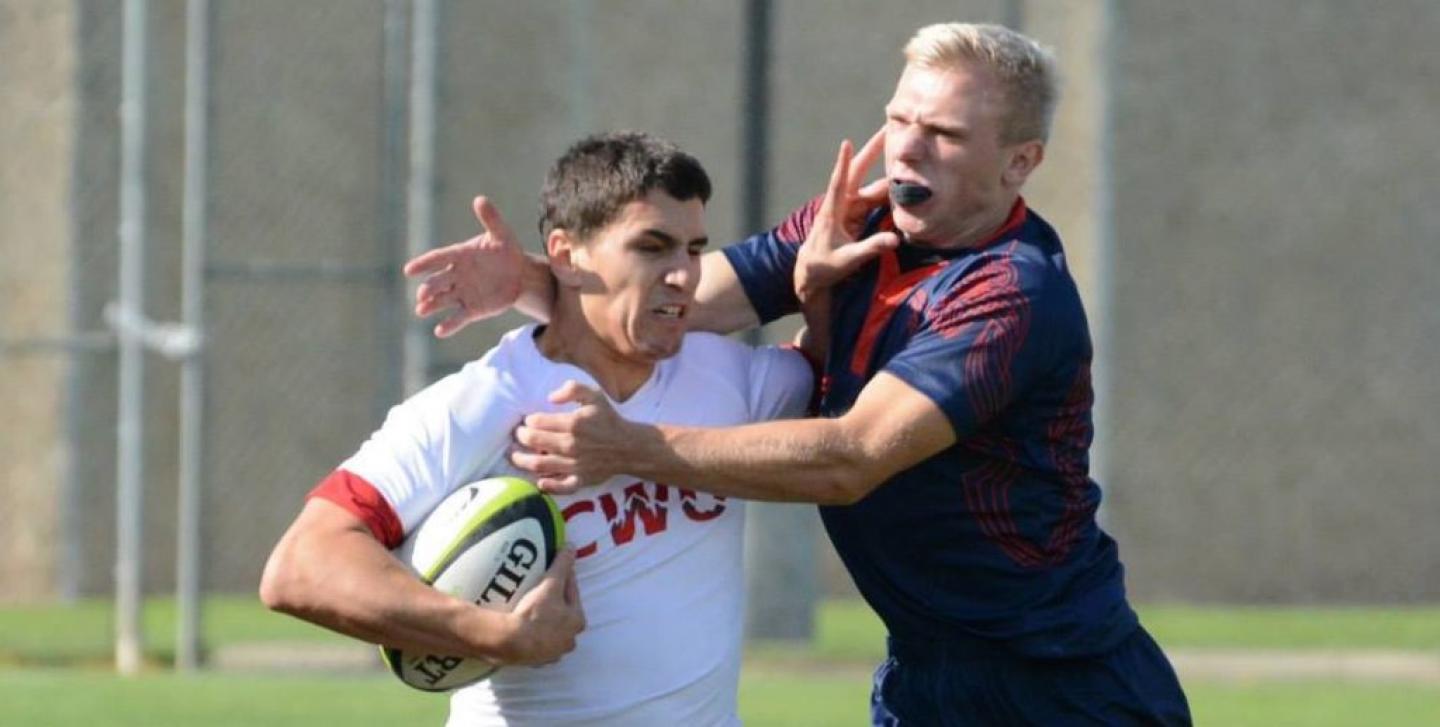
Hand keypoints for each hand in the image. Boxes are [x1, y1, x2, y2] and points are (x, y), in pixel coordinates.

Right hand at [404, 196, 523, 337]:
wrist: (521, 275)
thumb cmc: (507, 251)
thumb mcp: (502, 234)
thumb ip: (491, 219)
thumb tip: (480, 199)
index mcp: (459, 256)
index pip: (437, 258)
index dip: (424, 264)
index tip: (409, 270)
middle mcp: (456, 275)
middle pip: (437, 282)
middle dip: (428, 288)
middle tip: (422, 295)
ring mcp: (462, 293)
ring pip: (442, 300)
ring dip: (431, 306)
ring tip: (421, 311)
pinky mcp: (472, 309)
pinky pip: (458, 318)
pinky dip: (449, 325)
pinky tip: (440, 331)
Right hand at [495, 549, 584, 665]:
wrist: (512, 642)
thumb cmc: (536, 612)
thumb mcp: (551, 584)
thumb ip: (562, 565)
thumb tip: (571, 546)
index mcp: (577, 621)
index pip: (572, 592)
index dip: (563, 578)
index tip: (554, 570)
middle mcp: (569, 640)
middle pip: (563, 614)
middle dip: (556, 602)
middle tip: (541, 590)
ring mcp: (553, 653)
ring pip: (551, 631)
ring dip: (545, 621)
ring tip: (531, 608)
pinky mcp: (536, 661)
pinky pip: (537, 643)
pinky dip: (533, 636)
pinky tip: (523, 628)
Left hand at [510, 381, 643, 493]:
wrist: (629, 446)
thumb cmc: (608, 420)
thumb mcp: (594, 396)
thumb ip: (572, 389)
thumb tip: (550, 397)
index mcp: (573, 423)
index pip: (537, 421)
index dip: (528, 420)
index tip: (527, 421)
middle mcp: (571, 445)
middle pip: (534, 441)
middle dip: (520, 437)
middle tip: (517, 435)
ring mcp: (575, 464)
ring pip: (539, 465)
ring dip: (521, 460)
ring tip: (513, 456)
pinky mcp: (581, 480)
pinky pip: (560, 487)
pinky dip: (547, 486)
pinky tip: (539, 481)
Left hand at [794, 129, 897, 301]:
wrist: (813, 272)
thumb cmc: (825, 266)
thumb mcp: (848, 260)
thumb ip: (870, 248)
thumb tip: (894, 240)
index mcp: (833, 211)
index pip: (839, 183)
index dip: (843, 163)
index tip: (846, 143)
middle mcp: (842, 204)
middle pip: (858, 172)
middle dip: (873, 150)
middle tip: (887, 128)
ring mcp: (850, 207)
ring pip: (873, 187)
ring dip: (889, 175)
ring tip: (909, 157)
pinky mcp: (857, 214)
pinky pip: (876, 199)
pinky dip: (890, 193)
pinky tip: (905, 185)